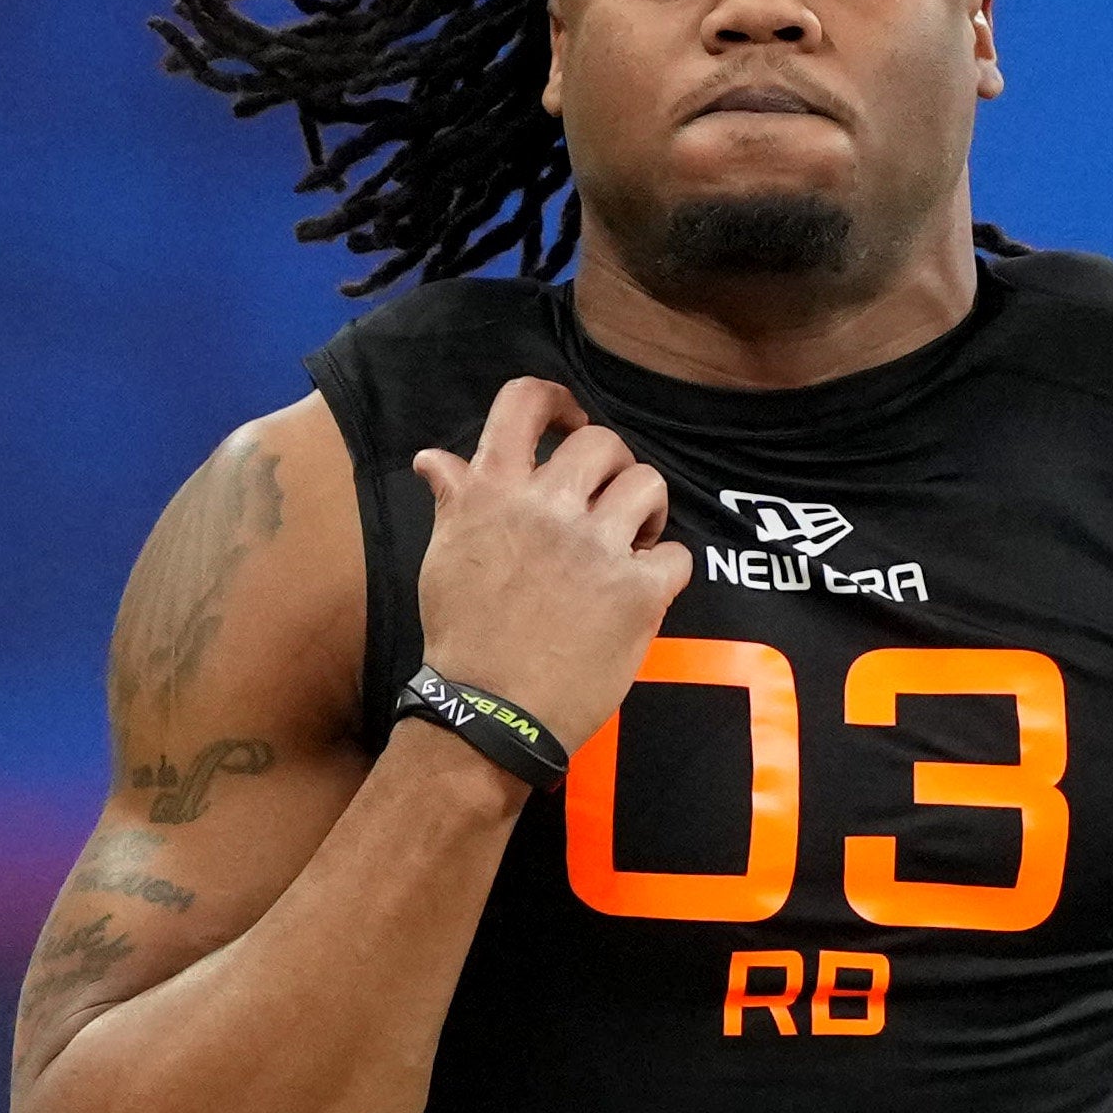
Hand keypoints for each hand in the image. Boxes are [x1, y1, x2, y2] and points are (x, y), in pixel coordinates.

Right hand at [405, 380, 688, 741]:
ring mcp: (596, 547)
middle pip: (602, 442)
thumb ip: (456, 501)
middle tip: (605, 502)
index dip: (555, 399)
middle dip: (610, 467)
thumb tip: (436, 458)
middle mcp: (547, 507)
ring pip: (648, 484)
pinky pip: (676, 554)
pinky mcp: (638, 591)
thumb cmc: (462, 637)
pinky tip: (645, 587)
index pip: (523, 402)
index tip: (568, 420)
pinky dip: (666, 568)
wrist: (489, 713)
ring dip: (645, 510)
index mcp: (494, 491)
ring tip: (633, 538)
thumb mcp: (443, 557)